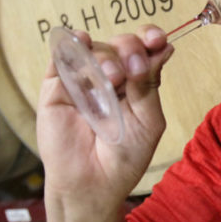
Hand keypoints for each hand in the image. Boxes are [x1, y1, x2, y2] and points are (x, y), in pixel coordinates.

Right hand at [36, 24, 174, 204]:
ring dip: (106, 57)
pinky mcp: (57, 87)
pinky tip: (81, 41)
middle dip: (129, 49)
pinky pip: (61, 56)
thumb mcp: (148, 120)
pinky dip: (71, 44)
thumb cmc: (124, 157)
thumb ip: (149, 84)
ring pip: (94, 48)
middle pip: (119, 44)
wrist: (92, 183)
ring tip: (111, 79)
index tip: (156, 39)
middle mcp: (109, 76)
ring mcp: (82, 80)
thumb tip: (164, 47)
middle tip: (132, 69)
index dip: (149, 38)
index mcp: (134, 82)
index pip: (143, 49)